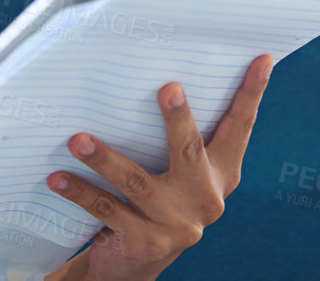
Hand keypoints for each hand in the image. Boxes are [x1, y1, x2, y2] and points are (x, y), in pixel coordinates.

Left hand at [46, 53, 272, 280]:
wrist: (137, 263)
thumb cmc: (160, 199)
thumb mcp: (182, 173)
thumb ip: (186, 136)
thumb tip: (170, 71)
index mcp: (222, 174)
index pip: (239, 128)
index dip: (252, 93)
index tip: (261, 59)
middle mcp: (205, 199)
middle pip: (189, 151)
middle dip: (178, 119)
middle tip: (168, 88)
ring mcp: (175, 224)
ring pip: (136, 182)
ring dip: (105, 159)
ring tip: (78, 139)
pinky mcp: (145, 242)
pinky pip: (106, 209)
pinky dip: (80, 191)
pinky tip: (58, 177)